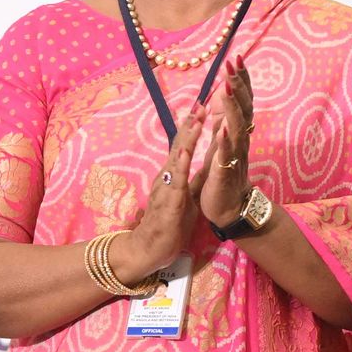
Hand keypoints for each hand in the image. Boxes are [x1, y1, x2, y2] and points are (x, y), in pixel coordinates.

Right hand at [109, 100, 206, 283]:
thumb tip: (203, 166)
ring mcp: (165, 188)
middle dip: (190, 124)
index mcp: (172, 176)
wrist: (148, 250)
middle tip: (200, 101)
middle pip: (178, 145)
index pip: (183, 146)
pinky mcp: (168, 203)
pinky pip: (175, 182)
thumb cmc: (167, 226)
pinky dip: (180, 165)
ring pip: (176, 158)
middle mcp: (166, 177)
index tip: (203, 106)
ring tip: (196, 119)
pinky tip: (185, 152)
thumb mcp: (185, 199)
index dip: (193, 127)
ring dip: (186, 138)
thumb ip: (191, 181)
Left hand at [193, 63, 255, 226]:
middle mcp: (240, 139)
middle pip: (242, 108)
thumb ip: (224, 118)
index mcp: (237, 131)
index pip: (242, 100)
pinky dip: (225, 141)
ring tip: (227, 87)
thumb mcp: (222, 141)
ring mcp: (235, 155)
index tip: (237, 57)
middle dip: (238, 85)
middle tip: (234, 62)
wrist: (229, 208)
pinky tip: (223, 129)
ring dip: (232, 107)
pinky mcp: (226, 172)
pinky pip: (227, 155)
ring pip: (236, 127)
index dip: (240, 79)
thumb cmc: (224, 173)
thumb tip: (222, 93)